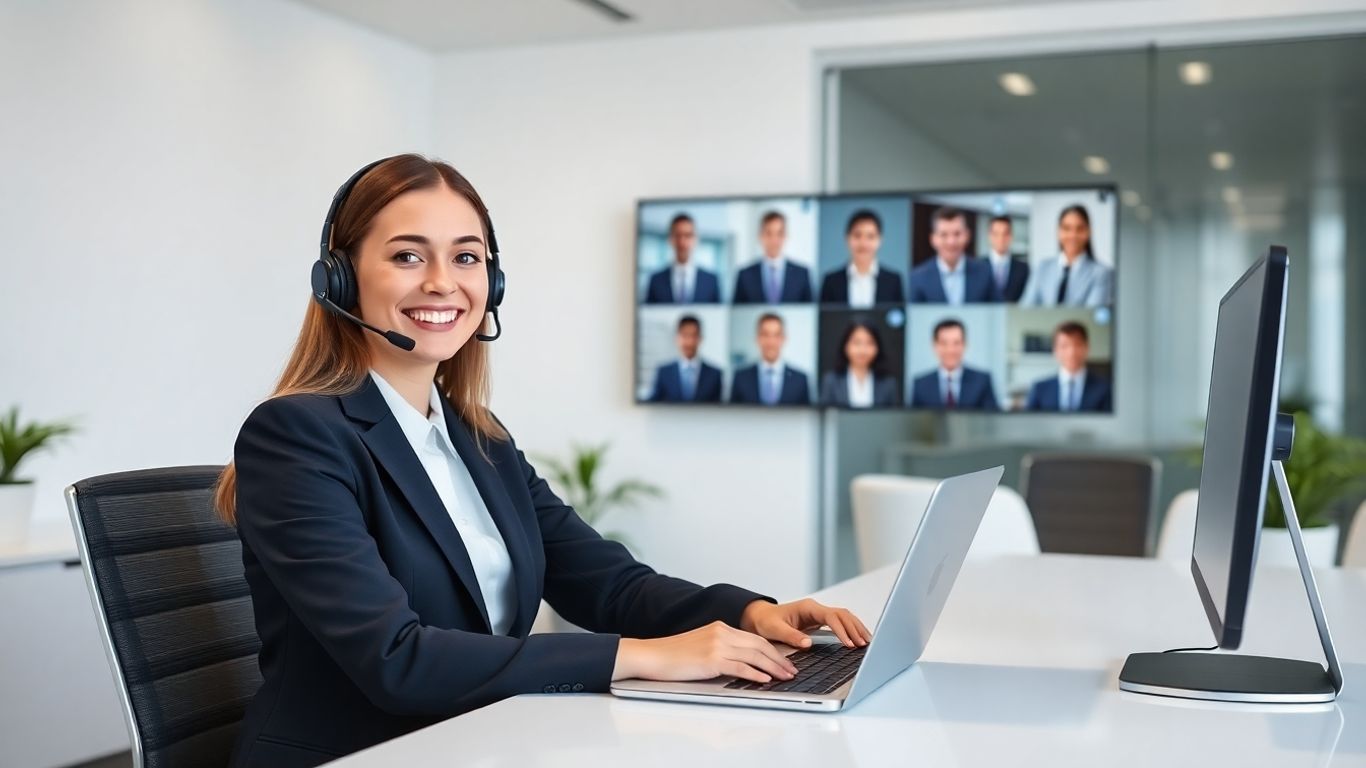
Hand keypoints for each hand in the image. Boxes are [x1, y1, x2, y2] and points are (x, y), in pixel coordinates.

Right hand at [612, 621, 797, 683]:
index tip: (785, 661)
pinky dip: (755, 673)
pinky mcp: (711, 659)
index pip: (755, 638)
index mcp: (720, 627)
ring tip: (785, 677)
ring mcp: (716, 644)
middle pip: (760, 645)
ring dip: (773, 667)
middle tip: (792, 670)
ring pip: (754, 655)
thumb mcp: (701, 646)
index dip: (773, 651)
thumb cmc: (673, 655)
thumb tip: (742, 663)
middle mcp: (721, 632)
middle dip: (779, 659)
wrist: (651, 655)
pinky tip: (764, 680)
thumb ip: (722, 650)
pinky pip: (740, 666)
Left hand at [739, 598, 871, 649]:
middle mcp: (815, 609)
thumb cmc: (766, 621)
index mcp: (807, 608)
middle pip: (842, 615)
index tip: (848, 643)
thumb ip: (791, 635)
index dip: (841, 630)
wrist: (760, 617)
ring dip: (856, 628)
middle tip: (864, 644)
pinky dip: (850, 630)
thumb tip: (808, 643)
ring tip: (867, 642)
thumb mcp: (775, 629)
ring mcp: (819, 615)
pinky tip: (857, 639)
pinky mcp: (819, 622)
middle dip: (855, 628)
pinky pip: (840, 623)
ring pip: (844, 617)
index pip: (830, 617)